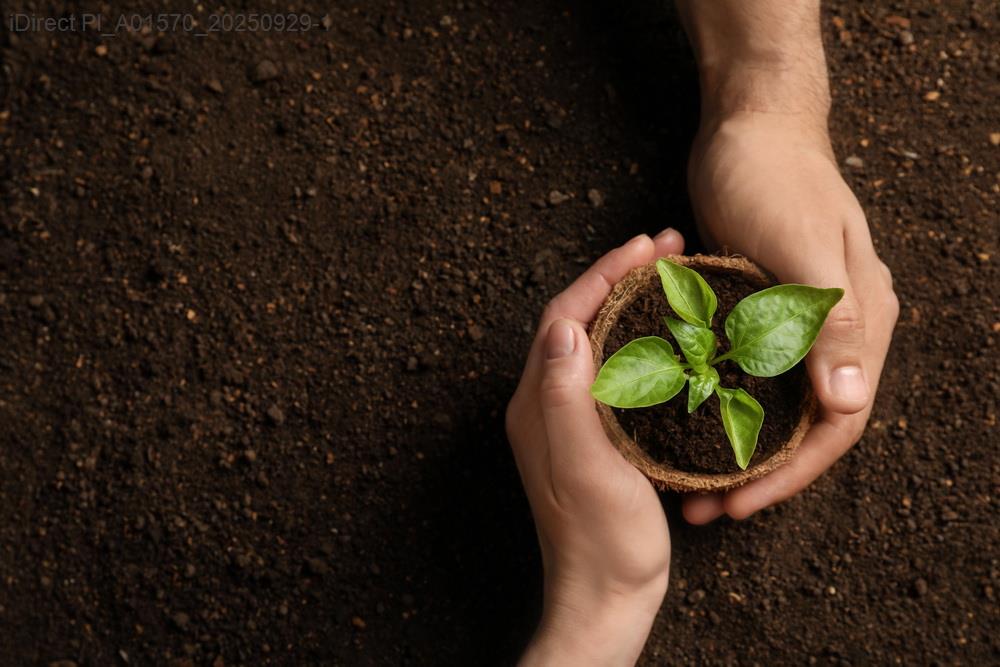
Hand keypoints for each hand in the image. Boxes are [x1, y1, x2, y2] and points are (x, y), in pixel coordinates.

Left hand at [508, 229, 684, 665]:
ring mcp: (571, 418)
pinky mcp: (597, 434)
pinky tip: (672, 335)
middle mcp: (547, 403)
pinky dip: (641, 338)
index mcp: (538, 403)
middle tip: (667, 248)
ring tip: (674, 277)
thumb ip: (566, 395)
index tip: (645, 246)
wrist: (607, 595)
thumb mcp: (585, 464)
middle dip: (620, 277)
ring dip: (631, 302)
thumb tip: (562, 324)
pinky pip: (616, 368)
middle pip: (581, 320)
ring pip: (599, 340)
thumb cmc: (600, 539)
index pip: (564, 317)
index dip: (603, 275)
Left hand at [682, 111, 898, 522]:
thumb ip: (826, 322)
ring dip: (739, 444)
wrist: (751, 123)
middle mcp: (838, 331)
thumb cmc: (775, 177)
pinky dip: (723, 401)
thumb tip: (849, 403)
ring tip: (691, 479)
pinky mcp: (765, 308)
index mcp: (860, 322)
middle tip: (707, 506)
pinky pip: (750, 371)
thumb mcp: (799, 247)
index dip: (791, 471)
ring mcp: (802, 320)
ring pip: (778, 404)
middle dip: (761, 471)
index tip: (740, 503)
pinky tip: (686, 422)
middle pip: (808, 424)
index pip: (837, 423)